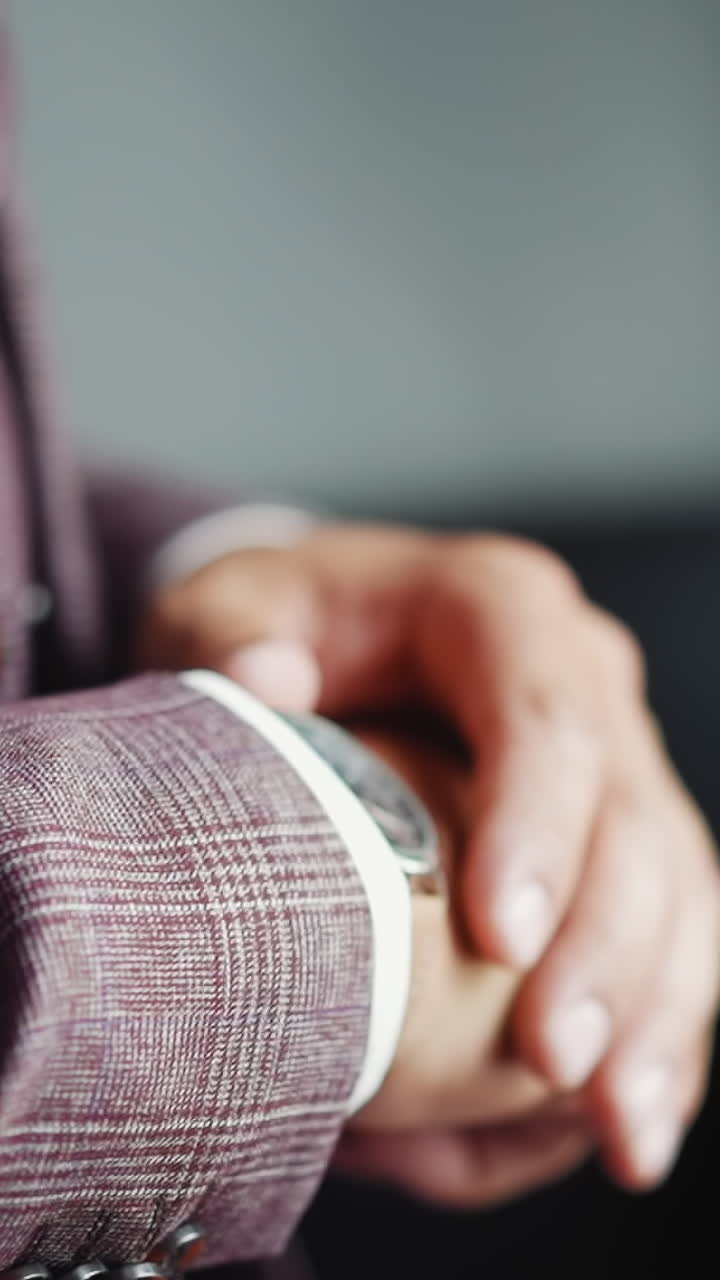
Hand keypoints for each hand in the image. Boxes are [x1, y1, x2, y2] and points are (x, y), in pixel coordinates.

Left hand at [138, 522, 719, 1188]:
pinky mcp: (621, 838)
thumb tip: (264, 679)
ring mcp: (614, 762)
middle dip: (604, 950)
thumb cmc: (277, 630)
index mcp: (497, 608)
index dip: (538, 823)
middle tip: (552, 1064)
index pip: (545, 711)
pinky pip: (673, 937)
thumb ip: (222, 631)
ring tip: (617, 1131)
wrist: (328, 644)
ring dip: (654, 1016)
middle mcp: (582, 680)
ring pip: (678, 889)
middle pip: (631, 815)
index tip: (500, 938)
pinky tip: (625, 1125)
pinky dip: (659, 1036)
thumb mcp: (225, 610)